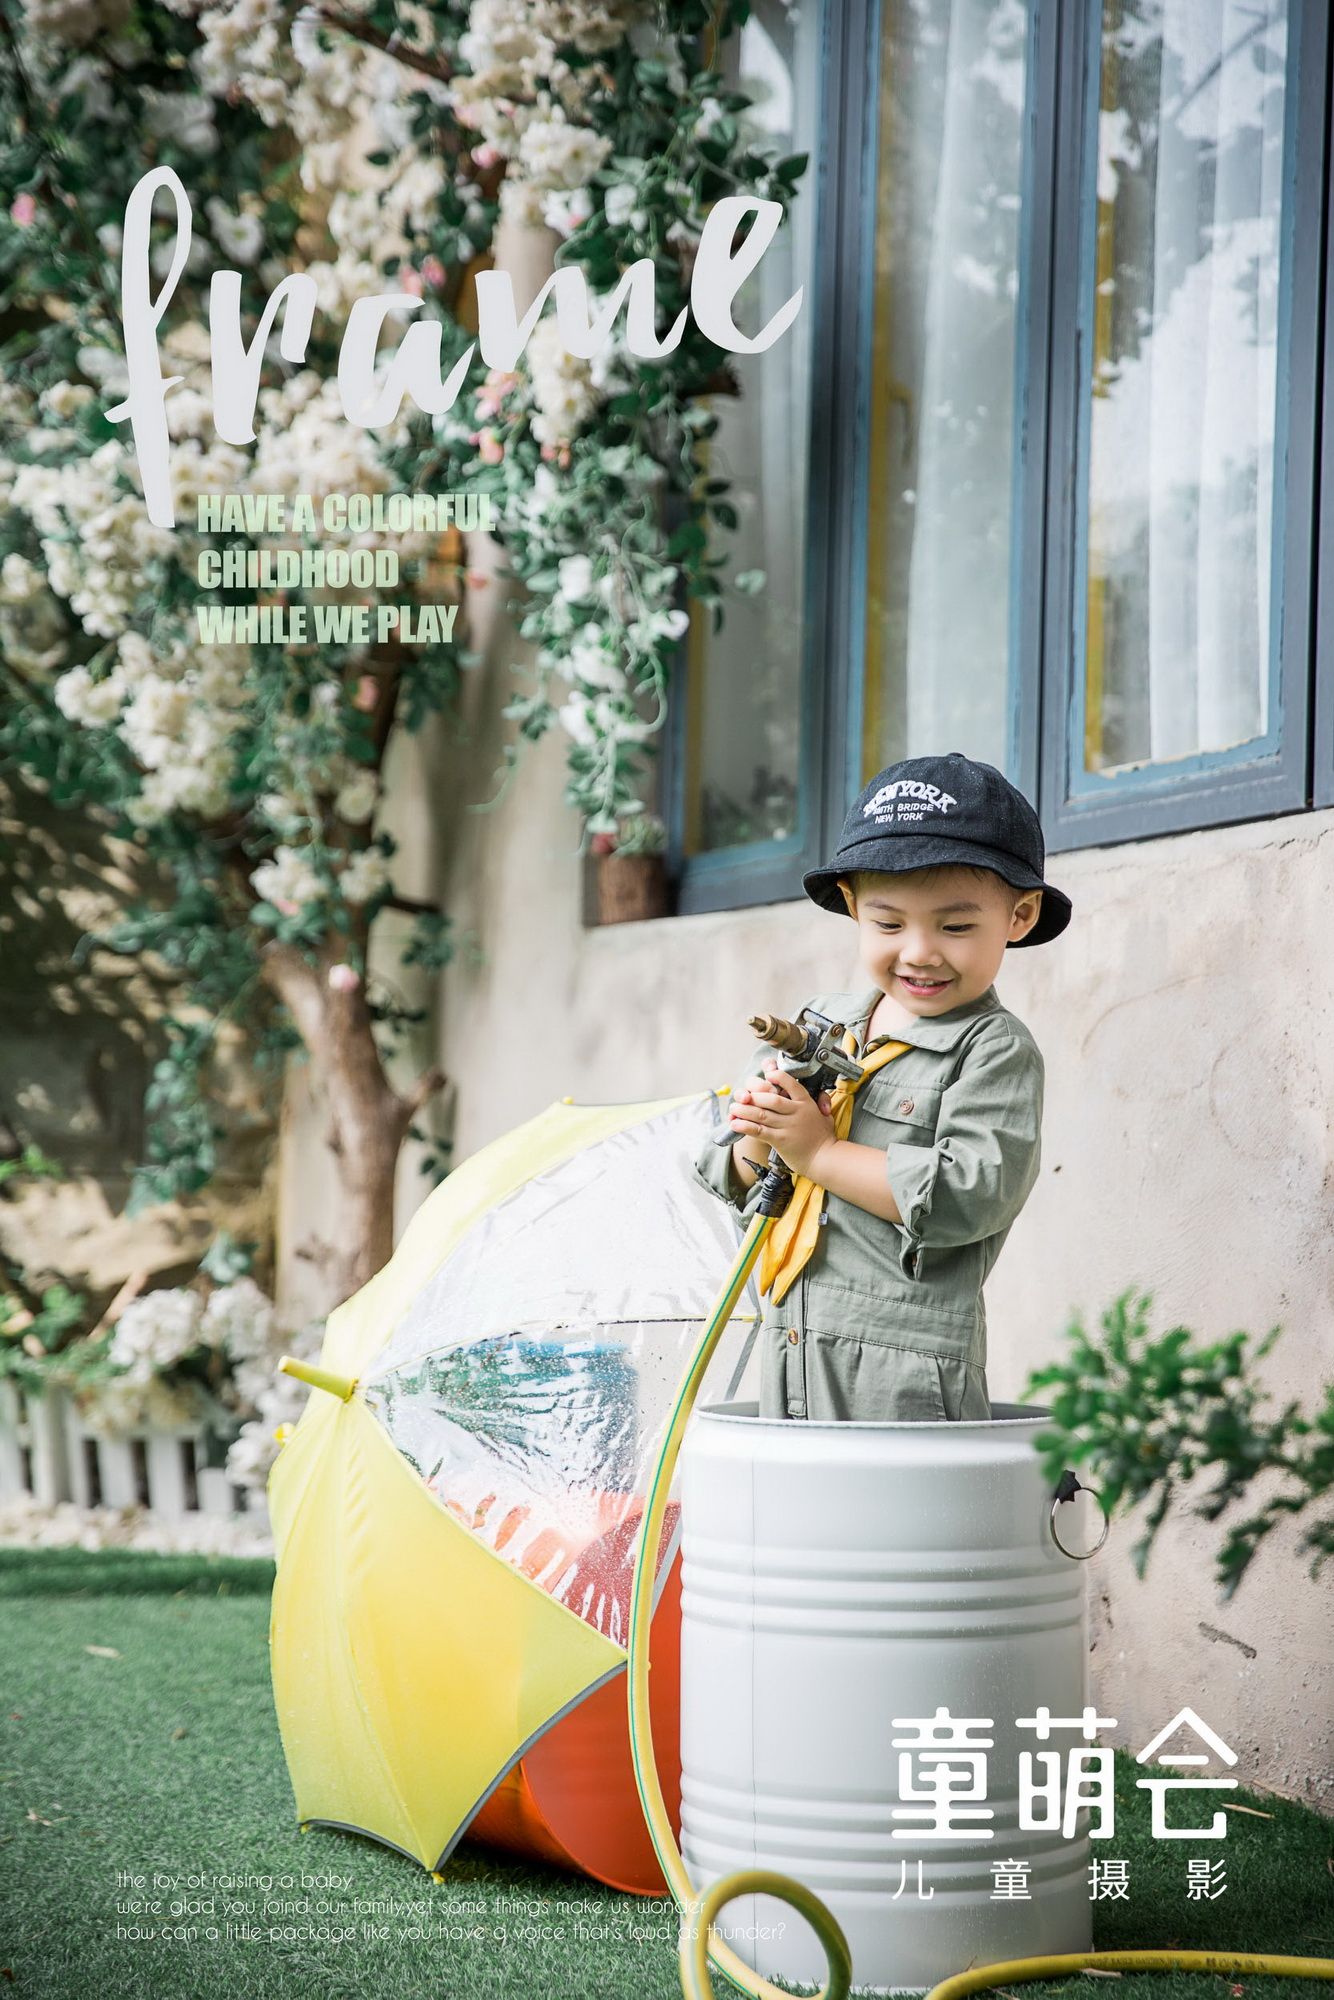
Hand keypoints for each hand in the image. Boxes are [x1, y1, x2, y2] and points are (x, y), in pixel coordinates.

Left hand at [728, 1059, 836, 1179]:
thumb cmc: (823, 1136)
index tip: (767, 1073)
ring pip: (761, 1114)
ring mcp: (788, 1127)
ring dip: (744, 1110)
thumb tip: (818, 1094)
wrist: (824, 1158)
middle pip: (770, 1099)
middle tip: (741, 1096)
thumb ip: (821, 1101)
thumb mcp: (825, 1115)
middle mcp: (796, 1113)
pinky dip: (745, 1127)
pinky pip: (759, 1131)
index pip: (791, 1084)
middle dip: (753, 1095)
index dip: (778, 1077)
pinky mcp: (780, 1141)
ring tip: (733, 1109)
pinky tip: (735, 1124)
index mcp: (806, 1103)